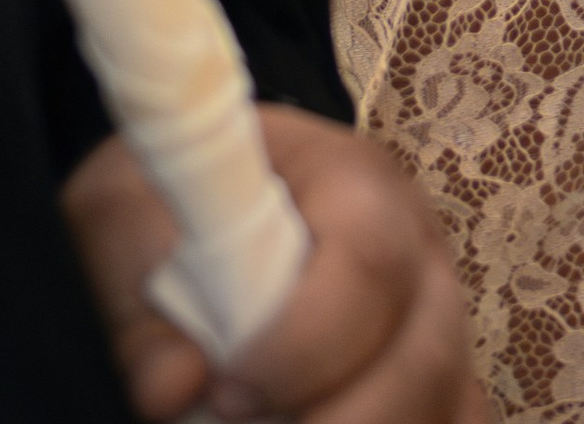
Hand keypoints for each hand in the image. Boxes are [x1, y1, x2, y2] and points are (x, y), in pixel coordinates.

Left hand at [63, 106, 485, 422]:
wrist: (196, 203)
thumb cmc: (166, 206)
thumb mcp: (124, 221)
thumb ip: (137, 302)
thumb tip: (171, 390)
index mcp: (355, 184)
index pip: (369, 257)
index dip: (303, 342)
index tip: (225, 391)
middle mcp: (417, 252)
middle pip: (425, 352)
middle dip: (341, 419)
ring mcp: (439, 320)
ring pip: (450, 400)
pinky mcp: (440, 378)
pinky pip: (459, 416)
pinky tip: (320, 422)